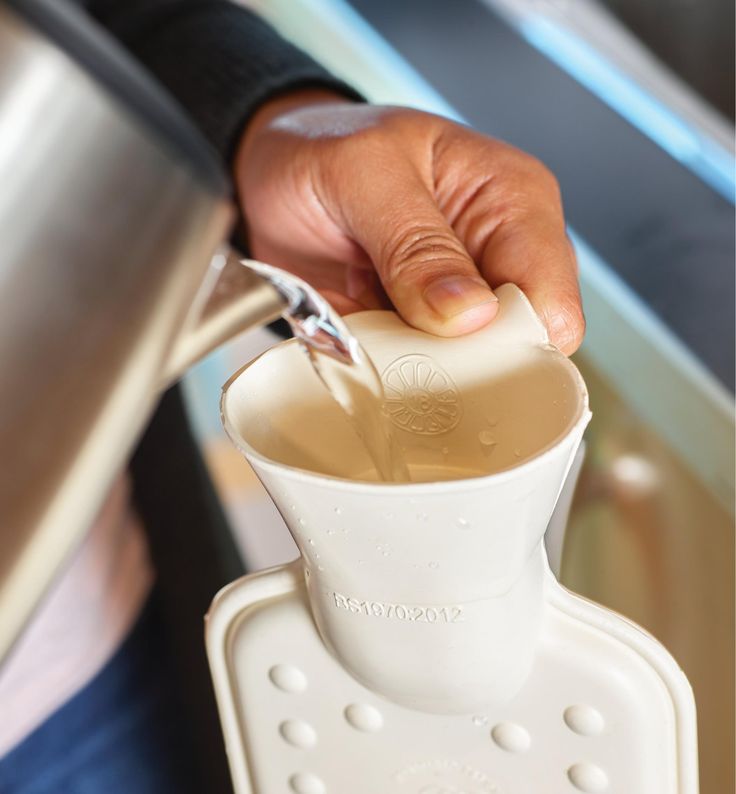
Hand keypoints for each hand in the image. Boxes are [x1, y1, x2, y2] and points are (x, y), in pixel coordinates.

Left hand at [235, 91, 583, 352]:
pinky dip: (384, 361)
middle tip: (397, 339)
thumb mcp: (363, 174)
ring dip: (412, 361)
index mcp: (514, 199)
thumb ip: (416, 242)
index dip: (511, 338)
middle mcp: (496, 253)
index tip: (449, 349)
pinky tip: (356, 327)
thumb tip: (470, 313)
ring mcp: (458, 295)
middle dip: (459, 359)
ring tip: (365, 319)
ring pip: (465, 365)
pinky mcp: (419, 324)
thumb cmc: (322, 148)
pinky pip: (416, 368)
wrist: (268, 171)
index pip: (549, 297)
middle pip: (516, 344)